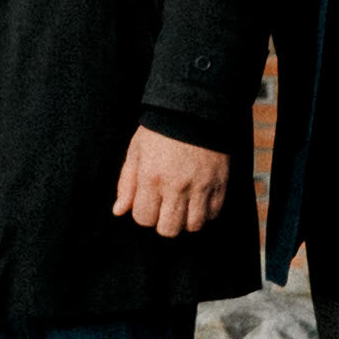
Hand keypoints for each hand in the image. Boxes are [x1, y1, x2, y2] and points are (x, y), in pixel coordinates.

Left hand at [110, 131, 228, 238]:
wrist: (195, 109)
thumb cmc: (160, 130)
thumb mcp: (136, 151)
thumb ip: (126, 183)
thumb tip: (118, 211)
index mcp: (152, 177)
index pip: (144, 218)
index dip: (144, 213)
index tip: (148, 201)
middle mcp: (176, 186)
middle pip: (168, 229)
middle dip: (163, 222)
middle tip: (165, 206)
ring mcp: (201, 186)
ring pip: (193, 226)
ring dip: (186, 220)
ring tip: (183, 204)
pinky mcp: (220, 183)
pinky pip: (213, 213)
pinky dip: (205, 212)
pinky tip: (199, 200)